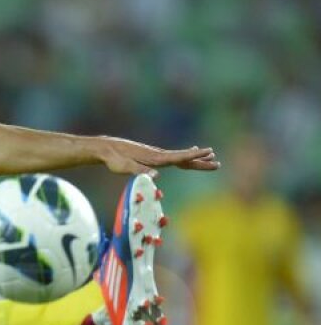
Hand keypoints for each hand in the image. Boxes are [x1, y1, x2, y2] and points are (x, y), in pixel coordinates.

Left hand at [95, 137, 219, 176]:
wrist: (106, 149)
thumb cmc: (114, 159)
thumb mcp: (124, 167)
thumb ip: (140, 171)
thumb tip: (155, 176)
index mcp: (155, 158)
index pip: (179, 157)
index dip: (194, 156)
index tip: (208, 152)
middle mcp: (158, 155)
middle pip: (184, 158)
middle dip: (201, 161)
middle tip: (218, 163)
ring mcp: (156, 155)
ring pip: (180, 157)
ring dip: (195, 158)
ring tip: (211, 157)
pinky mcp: (151, 156)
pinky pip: (171, 158)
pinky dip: (182, 157)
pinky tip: (185, 157)